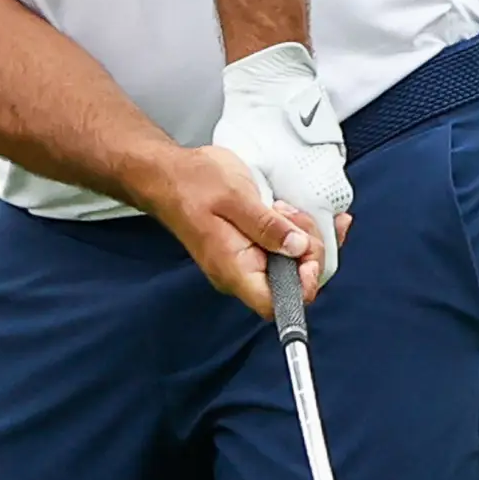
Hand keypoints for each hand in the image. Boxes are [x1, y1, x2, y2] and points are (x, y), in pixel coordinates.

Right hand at [210, 43, 354, 287]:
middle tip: (295, 215)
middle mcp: (241, 273)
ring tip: (287, 208)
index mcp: (235, 269)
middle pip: (293, 283)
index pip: (276, 304)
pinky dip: (298, 233)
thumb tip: (299, 247)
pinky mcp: (252, 248)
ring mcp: (247, 261)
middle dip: (308, 249)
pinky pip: (283, 251)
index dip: (303, 284)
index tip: (308, 250)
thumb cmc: (193, 183)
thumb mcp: (236, 197)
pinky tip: (299, 214)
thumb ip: (268, 226)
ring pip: (292, 265)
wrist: (170, 175)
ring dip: (304, 237)